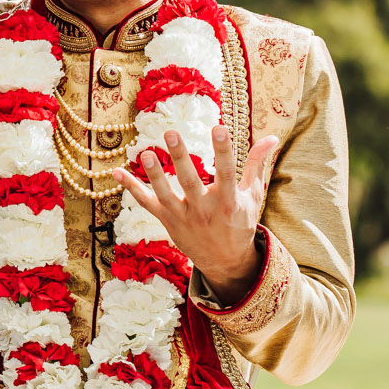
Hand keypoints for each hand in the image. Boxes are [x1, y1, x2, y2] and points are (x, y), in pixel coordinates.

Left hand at [113, 125, 280, 306]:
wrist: (225, 261)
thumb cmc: (240, 221)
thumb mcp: (253, 195)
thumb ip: (258, 164)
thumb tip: (272, 137)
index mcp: (229, 201)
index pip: (227, 172)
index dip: (224, 150)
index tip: (220, 127)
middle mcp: (204, 209)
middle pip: (190, 181)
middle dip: (180, 157)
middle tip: (171, 133)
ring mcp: (183, 216)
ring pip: (165, 194)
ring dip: (153, 174)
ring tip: (145, 152)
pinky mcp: (167, 220)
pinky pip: (146, 203)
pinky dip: (130, 188)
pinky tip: (115, 172)